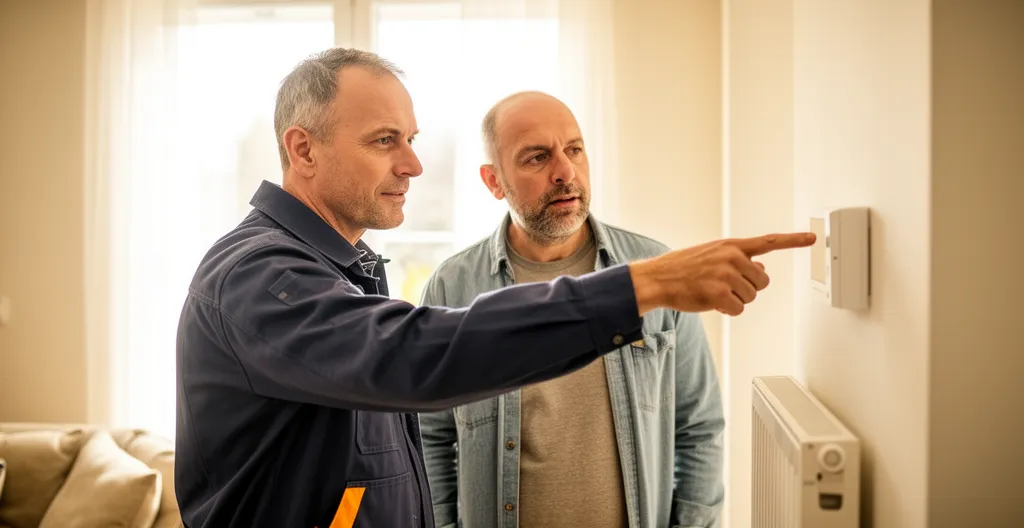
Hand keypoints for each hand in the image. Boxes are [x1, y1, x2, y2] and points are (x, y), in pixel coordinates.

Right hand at [629, 233, 815, 315]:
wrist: (658, 278)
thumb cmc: (684, 268)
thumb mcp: (712, 255)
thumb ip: (739, 260)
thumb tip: (762, 269)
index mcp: (731, 245)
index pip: (768, 242)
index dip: (793, 241)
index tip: (813, 238)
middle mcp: (732, 257)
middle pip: (762, 282)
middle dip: (748, 289)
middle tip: (725, 287)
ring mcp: (726, 274)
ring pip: (751, 297)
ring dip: (736, 300)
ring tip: (713, 292)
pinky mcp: (719, 293)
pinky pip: (739, 309)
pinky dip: (727, 310)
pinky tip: (712, 303)